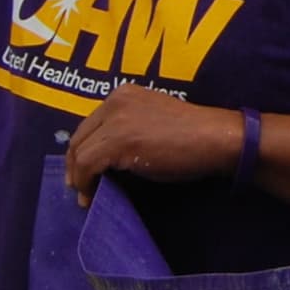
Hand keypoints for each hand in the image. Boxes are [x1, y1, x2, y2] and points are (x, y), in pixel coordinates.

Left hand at [63, 84, 234, 205]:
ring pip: (79, 152)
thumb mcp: (150, 123)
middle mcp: (115, 101)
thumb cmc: (191, 136)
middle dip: (74, 166)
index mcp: (123, 94)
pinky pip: (87, 165)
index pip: (89, 125)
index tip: (83, 173)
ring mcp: (116, 119)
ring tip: (85, 196)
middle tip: (79, 188)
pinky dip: (85, 183)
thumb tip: (104, 159)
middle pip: (79, 137)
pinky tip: (92, 196)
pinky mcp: (118, 140)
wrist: (214, 138)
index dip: (81, 152)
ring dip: (79, 178)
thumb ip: (126, 129)